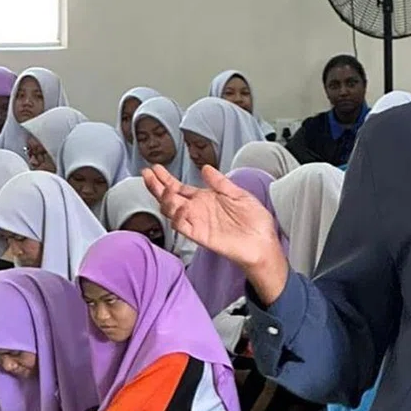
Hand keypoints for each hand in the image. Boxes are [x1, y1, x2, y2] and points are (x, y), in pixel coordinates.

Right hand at [143, 165, 282, 270]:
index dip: (166, 178)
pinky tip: (180, 207)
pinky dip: (178, 217)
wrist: (263, 242)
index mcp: (205, 199)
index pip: (179, 187)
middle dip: (156, 186)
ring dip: (166, 200)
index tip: (154, 168)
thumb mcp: (238, 194)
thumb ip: (220, 182)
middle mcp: (197, 210)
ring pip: (171, 211)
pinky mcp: (201, 235)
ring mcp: (197, 222)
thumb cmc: (254, 221)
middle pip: (169, 198)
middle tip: (146, 174)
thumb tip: (205, 168)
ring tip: (166, 188)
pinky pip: (183, 227)